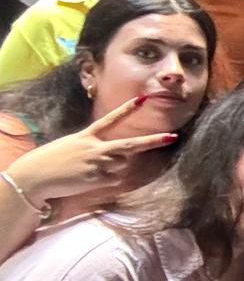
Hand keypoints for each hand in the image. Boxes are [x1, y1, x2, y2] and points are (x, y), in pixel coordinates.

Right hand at [6, 94, 177, 202]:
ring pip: (120, 166)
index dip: (127, 110)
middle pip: (129, 146)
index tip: (143, 99)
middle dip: (152, 142)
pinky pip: (113, 180)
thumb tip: (117, 157)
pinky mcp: (97, 179)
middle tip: (171, 137)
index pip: (111, 120)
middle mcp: (96, 148)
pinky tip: (89, 179)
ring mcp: (98, 164)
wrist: (34, 176)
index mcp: (87, 136)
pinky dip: (106, 181)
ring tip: (90, 170)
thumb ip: (94, 147)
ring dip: (113, 168)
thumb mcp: (71, 146)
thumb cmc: (51, 161)